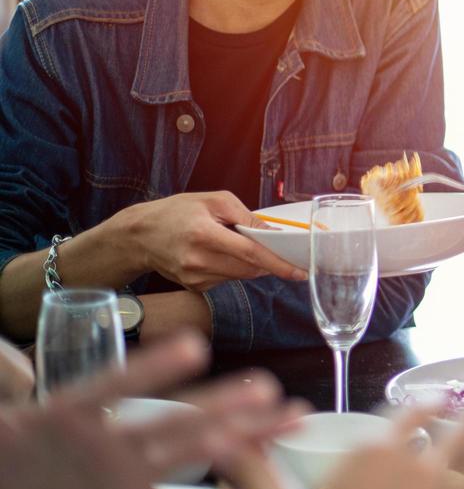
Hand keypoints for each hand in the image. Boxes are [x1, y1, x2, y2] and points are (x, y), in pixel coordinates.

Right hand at [0, 332, 306, 488]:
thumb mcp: (34, 413)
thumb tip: (31, 355)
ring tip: (284, 417)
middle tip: (268, 388)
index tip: (194, 346)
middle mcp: (102, 446)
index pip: (117, 384)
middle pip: (173, 421)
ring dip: (244, 436)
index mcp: (71, 411)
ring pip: (192, 454)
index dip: (154, 367)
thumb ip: (53, 382)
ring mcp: (122, 482)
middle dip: (225, 404)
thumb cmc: (25, 452)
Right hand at [110, 191, 305, 290]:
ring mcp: (195, 278)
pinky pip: (226, 279)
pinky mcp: (194, 287)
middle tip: (278, 249)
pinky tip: (219, 254)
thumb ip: (246, 216)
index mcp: (204, 234)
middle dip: (268, 261)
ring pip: (240, 275)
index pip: (250, 253)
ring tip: (232, 243)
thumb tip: (273, 232)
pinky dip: (233, 268)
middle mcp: (198, 261)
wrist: (139, 236)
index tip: (299, 271)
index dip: (278, 263)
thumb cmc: (177, 212)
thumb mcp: (213, 201)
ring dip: (249, 263)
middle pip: (249, 268)